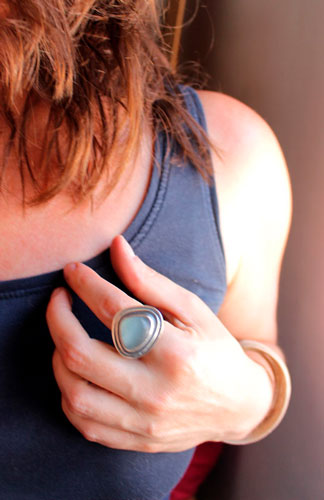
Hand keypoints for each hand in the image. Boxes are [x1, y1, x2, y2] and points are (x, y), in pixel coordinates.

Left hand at [46, 236, 272, 451]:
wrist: (239, 406)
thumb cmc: (216, 349)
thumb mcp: (193, 309)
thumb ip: (150, 280)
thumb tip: (116, 246)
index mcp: (175, 352)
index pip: (113, 311)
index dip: (85, 284)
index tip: (72, 270)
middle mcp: (156, 391)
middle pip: (81, 355)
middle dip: (58, 318)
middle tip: (59, 299)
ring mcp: (144, 422)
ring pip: (74, 393)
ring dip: (58, 357)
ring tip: (65, 336)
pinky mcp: (137, 440)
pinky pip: (84, 423)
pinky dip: (69, 394)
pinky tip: (76, 373)